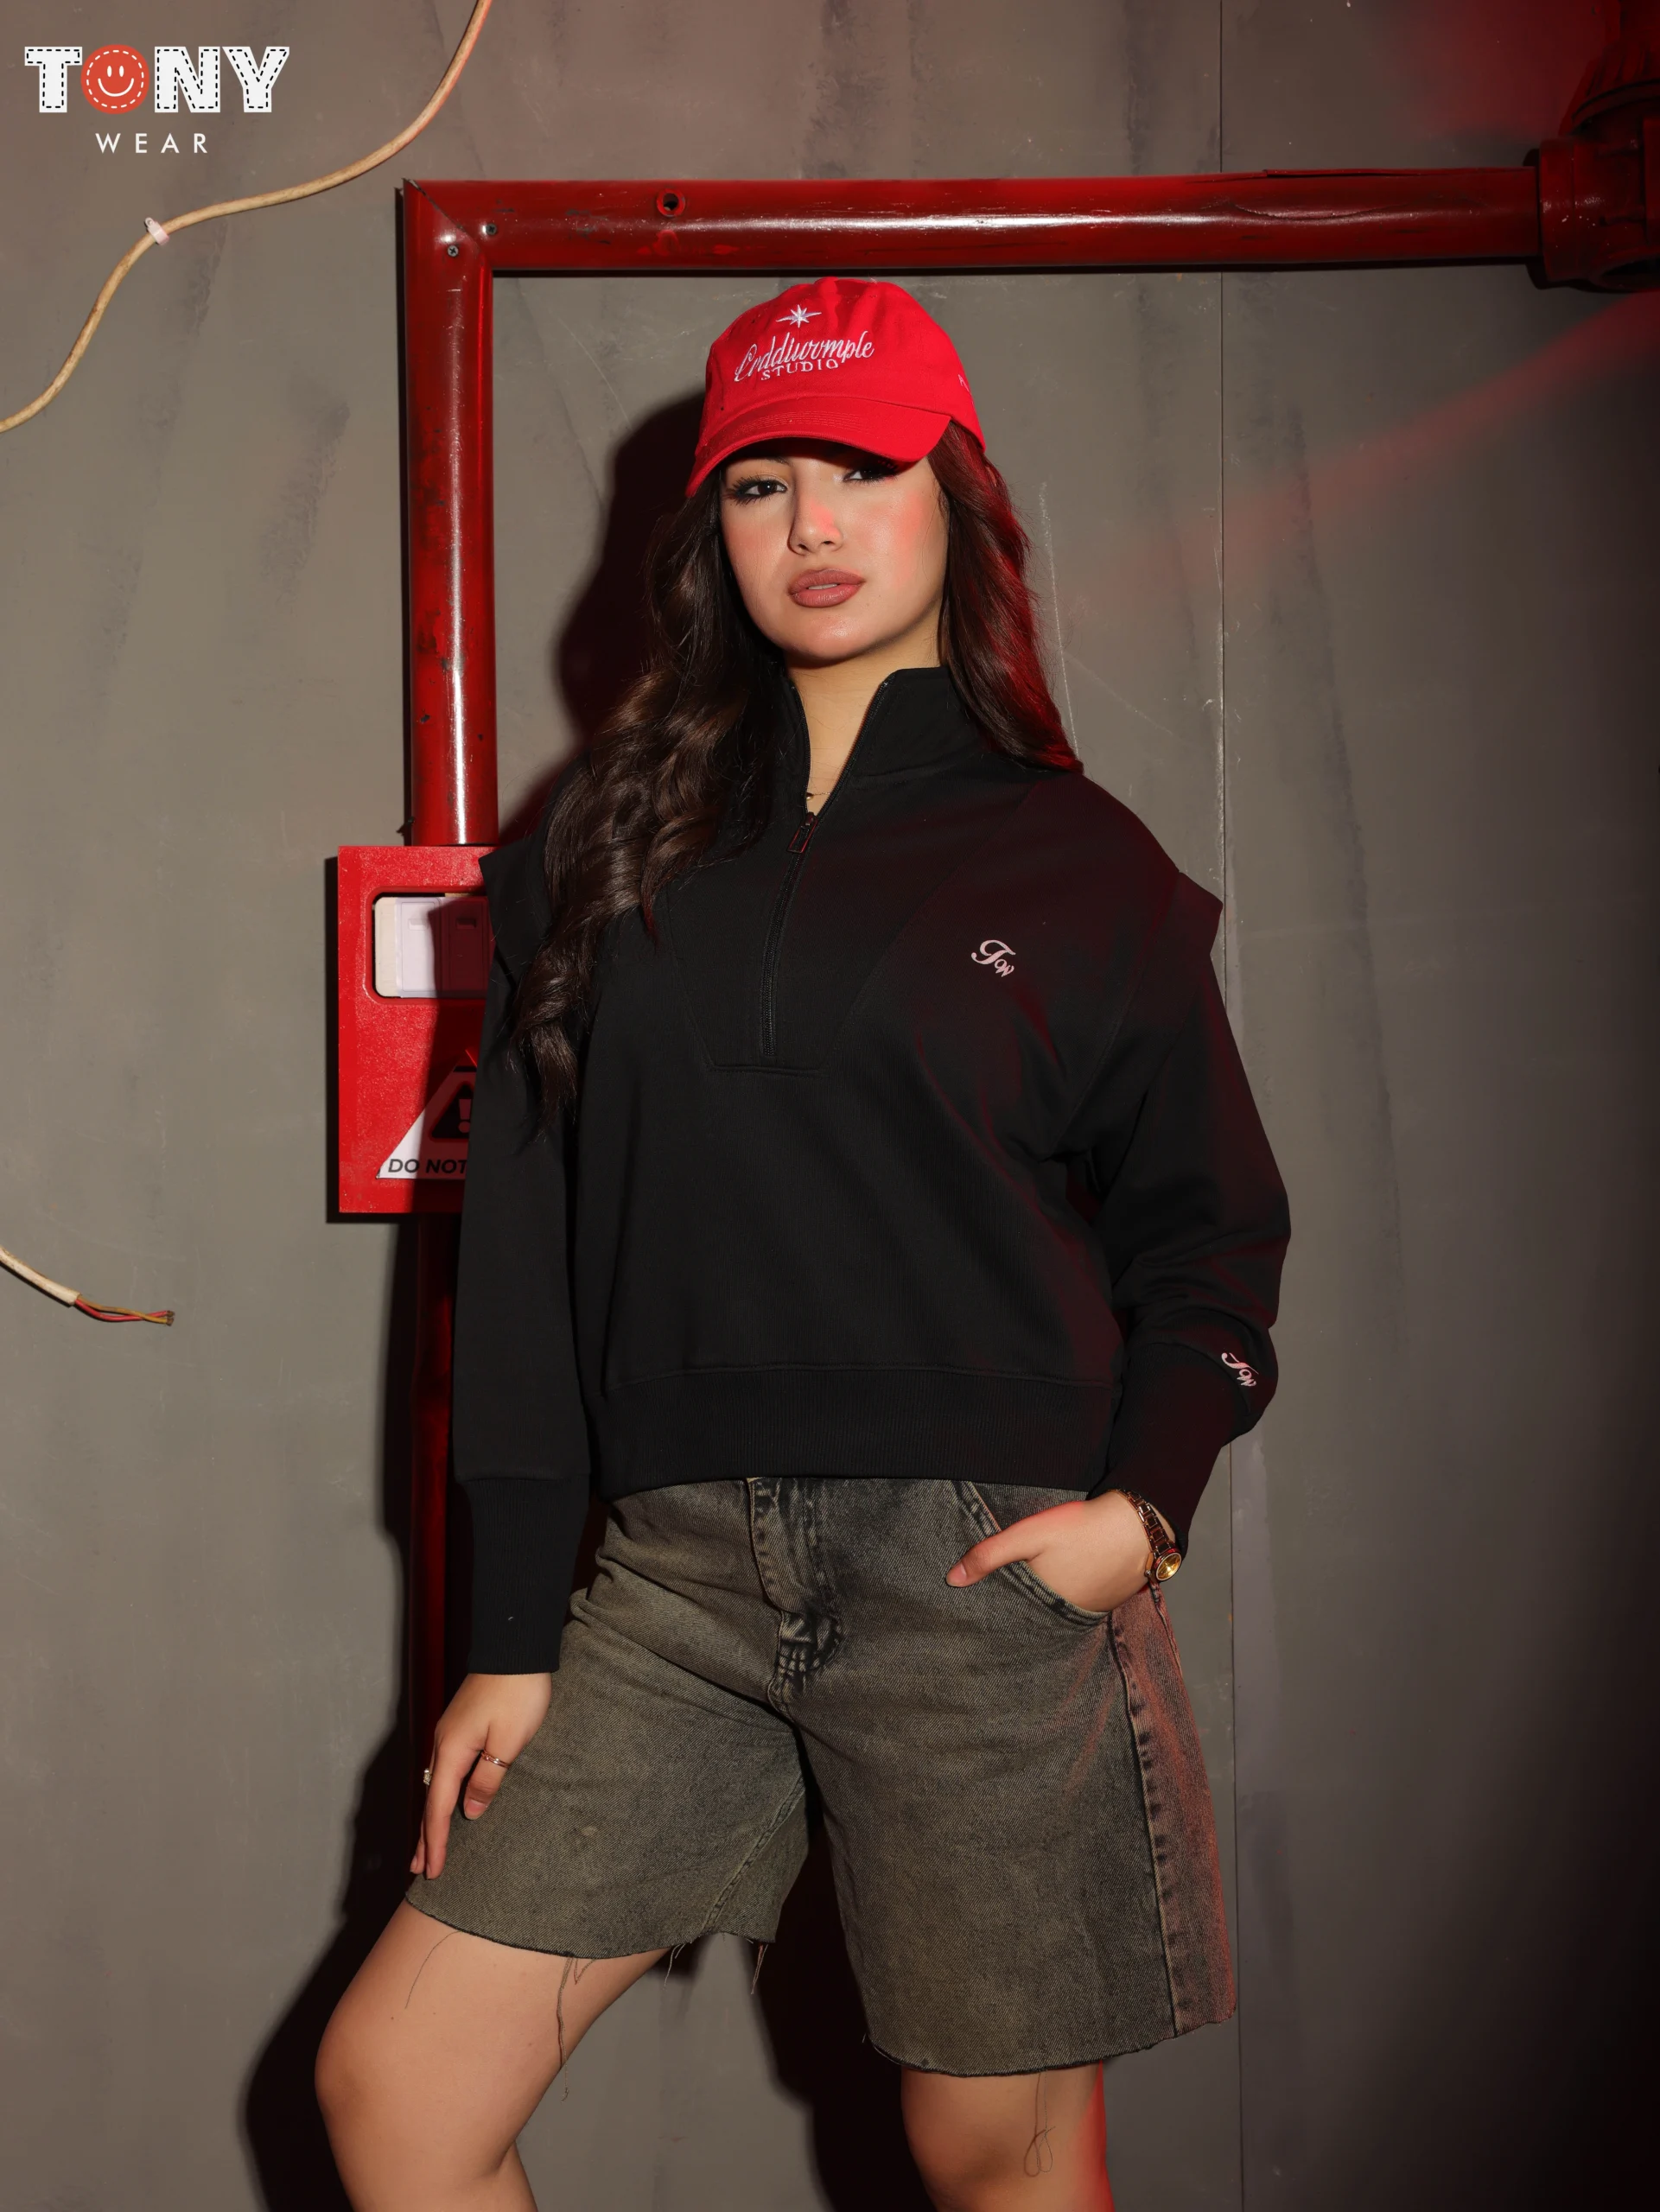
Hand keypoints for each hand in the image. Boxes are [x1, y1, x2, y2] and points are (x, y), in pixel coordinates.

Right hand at [412, 1670, 551, 1879]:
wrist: (515, 1649)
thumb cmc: (518, 1693)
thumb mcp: (509, 1742)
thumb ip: (488, 1779)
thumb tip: (470, 1812)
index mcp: (453, 1751)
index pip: (438, 1807)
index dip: (436, 1841)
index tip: (432, 1871)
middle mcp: (443, 1743)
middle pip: (430, 1799)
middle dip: (425, 1835)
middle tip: (419, 1870)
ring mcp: (450, 1733)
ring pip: (435, 1784)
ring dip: (432, 1816)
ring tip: (428, 1844)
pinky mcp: (460, 1726)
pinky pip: (445, 1770)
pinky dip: (441, 1794)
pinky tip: (446, 1800)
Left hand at [945, 1490, 1169, 1614]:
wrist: (1137, 1524)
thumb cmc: (1082, 1528)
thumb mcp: (1029, 1534)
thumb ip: (990, 1555)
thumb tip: (952, 1580)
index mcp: (1046, 1606)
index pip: (1013, 1617)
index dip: (997, 1612)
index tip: (980, 1611)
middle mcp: (1070, 1616)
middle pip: (1036, 1615)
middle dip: (1021, 1607)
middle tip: (1009, 1594)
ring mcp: (1093, 1610)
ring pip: (1059, 1609)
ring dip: (1047, 1600)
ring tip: (1035, 1585)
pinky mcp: (1110, 1600)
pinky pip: (1081, 1601)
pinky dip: (1071, 1592)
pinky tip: (1067, 1576)